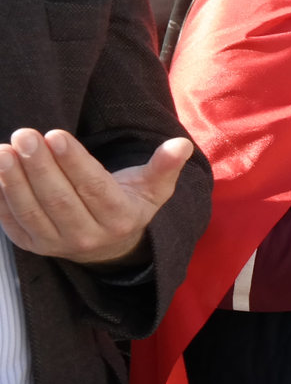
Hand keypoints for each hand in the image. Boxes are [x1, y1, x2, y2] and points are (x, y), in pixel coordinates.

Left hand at [0, 129, 193, 266]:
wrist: (110, 248)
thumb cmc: (129, 206)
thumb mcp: (153, 188)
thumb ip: (164, 166)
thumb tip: (180, 144)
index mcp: (120, 219)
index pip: (94, 189)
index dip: (73, 163)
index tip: (55, 135)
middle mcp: (88, 237)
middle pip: (59, 199)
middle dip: (39, 166)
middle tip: (25, 135)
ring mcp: (57, 244)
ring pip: (32, 211)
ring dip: (13, 180)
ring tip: (3, 151)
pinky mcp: (33, 245)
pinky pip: (11, 222)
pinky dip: (0, 197)